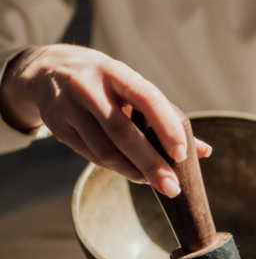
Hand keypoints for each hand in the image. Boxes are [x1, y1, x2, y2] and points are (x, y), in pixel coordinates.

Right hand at [0, 44, 210, 196]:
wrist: (49, 71)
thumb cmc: (108, 84)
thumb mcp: (133, 88)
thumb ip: (168, 117)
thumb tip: (205, 151)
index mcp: (115, 72)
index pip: (146, 98)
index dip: (166, 127)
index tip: (182, 154)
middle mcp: (89, 87)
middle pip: (123, 132)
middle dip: (151, 163)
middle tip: (173, 187)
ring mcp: (69, 107)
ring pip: (105, 150)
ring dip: (134, 171)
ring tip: (156, 182)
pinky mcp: (58, 127)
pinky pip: (92, 155)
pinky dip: (116, 168)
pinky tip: (134, 174)